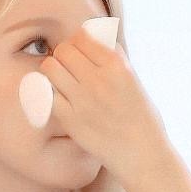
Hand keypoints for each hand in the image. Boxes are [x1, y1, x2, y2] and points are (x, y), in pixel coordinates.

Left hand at [38, 27, 167, 182]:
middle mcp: (97, 79)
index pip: (83, 37)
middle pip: (64, 50)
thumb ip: (114, 59)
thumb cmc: (142, 117)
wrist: (141, 154)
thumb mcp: (134, 79)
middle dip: (64, 54)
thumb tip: (96, 39)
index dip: (78, 41)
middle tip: (69, 65)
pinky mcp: (70, 119)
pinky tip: (62, 98)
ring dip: (54, 70)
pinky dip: (52, 93)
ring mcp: (81, 100)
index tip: (80, 49)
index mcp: (117, 66)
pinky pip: (48, 94)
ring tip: (62, 79)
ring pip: (50, 68)